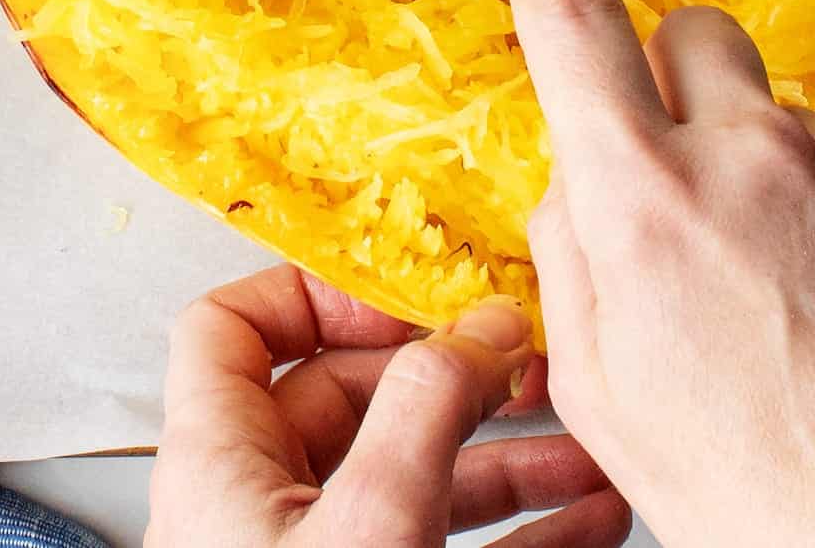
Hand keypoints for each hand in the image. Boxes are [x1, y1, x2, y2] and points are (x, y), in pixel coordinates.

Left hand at [145, 263, 629, 546]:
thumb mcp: (369, 527)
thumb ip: (426, 408)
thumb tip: (482, 321)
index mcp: (225, 462)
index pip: (231, 328)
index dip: (311, 292)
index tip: (405, 300)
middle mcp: (267, 504)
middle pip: (354, 396)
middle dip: (457, 380)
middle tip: (531, 368)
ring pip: (417, 474)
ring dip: (510, 459)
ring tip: (589, 451)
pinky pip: (450, 545)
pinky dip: (519, 532)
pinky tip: (589, 526)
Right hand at [507, 0, 814, 547]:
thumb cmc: (735, 478)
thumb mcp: (594, 375)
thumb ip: (568, 241)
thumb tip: (580, 169)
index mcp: (645, 200)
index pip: (579, 29)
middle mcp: (749, 157)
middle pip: (691, 30)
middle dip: (670, 76)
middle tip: (677, 158)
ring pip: (773, 109)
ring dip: (756, 161)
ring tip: (773, 271)